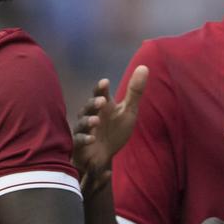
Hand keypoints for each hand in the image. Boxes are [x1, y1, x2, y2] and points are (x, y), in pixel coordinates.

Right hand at [73, 67, 147, 186]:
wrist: (105, 156)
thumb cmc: (116, 130)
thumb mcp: (128, 111)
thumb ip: (135, 91)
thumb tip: (144, 66)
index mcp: (103, 105)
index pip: (100, 93)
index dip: (101, 87)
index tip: (105, 82)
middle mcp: (91, 114)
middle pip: (89, 106)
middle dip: (94, 103)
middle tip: (102, 101)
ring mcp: (84, 129)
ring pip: (82, 122)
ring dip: (88, 121)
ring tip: (96, 120)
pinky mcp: (80, 144)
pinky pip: (79, 140)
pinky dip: (84, 139)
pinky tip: (91, 139)